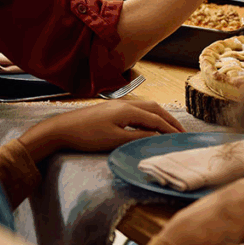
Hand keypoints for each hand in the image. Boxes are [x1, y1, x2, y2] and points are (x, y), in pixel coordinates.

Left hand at [18, 100, 184, 160]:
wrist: (61, 128)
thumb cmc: (87, 136)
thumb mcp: (114, 140)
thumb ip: (138, 137)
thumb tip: (157, 135)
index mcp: (129, 111)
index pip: (156, 120)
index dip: (170, 129)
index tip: (182, 138)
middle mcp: (127, 104)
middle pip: (155, 109)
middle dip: (170, 120)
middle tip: (181, 131)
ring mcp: (119, 104)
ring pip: (147, 107)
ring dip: (161, 116)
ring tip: (169, 127)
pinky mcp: (112, 108)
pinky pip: (139, 108)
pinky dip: (150, 115)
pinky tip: (149, 123)